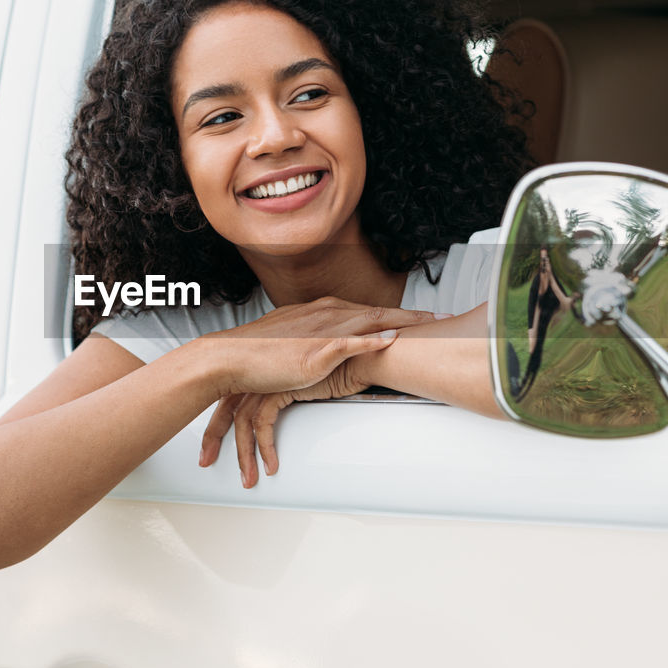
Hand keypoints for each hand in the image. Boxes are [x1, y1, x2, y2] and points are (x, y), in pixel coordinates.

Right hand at [199, 296, 441, 398]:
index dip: (393, 313)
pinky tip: (389, 340)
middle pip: (376, 312)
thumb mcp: (291, 342)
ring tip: (426, 325)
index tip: (417, 316)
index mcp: (319, 312)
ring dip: (400, 323)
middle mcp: (323, 314)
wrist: (230, 357)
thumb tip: (330, 349)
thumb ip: (315, 343)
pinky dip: (370, 340)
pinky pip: (347, 343)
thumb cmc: (256, 353)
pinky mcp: (313, 351)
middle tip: (437, 317)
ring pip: (369, 322)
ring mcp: (319, 330)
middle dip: (408, 315)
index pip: (365, 310)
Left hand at [200, 356, 373, 487]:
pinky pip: (263, 425)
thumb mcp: (305, 379)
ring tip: (249, 477)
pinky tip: (272, 464)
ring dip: (244, 454)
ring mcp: (266, 378)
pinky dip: (265, 447)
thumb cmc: (336, 364)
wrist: (357, 353)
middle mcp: (258, 370)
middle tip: (207, 459)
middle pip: (226, 406)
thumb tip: (279, 408)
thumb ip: (289, 388)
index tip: (210, 442)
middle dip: (213, 436)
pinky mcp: (279, 388)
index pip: (227, 395)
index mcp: (259, 365)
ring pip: (242, 421)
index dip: (216, 421)